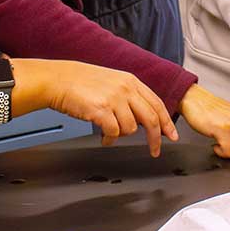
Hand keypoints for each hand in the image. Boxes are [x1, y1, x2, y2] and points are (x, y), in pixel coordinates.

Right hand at [10, 58, 178, 155]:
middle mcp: (125, 89)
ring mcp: (114, 99)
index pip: (157, 103)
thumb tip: (142, 116)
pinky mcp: (101, 110)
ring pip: (130, 128)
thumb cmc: (80, 82)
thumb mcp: (111, 82)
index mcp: (131, 81)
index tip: (171, 135)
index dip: (167, 121)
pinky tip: (104, 137)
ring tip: (109, 132)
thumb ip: (129, 95)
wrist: (58, 80)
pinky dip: (109, 139)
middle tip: (155, 150)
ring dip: (121, 135)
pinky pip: (114, 133)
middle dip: (155, 138)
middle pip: (151, 118)